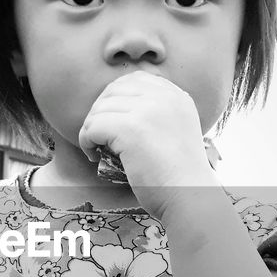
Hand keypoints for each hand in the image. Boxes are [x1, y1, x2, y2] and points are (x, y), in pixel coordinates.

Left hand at [77, 70, 219, 219]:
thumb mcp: (176, 130)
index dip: (116, 97)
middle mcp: (164, 97)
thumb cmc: (179, 175)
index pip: (134, 79)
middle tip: (99, 137)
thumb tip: (118, 106)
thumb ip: (158, 113)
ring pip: (100, 109)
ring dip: (90, 129)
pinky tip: (94, 155)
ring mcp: (147, 110)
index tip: (112, 121)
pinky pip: (92, 126)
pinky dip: (86, 141)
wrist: (190, 197)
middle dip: (100, 113)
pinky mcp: (131, 129)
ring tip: (96, 149)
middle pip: (113, 91)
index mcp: (176, 95)